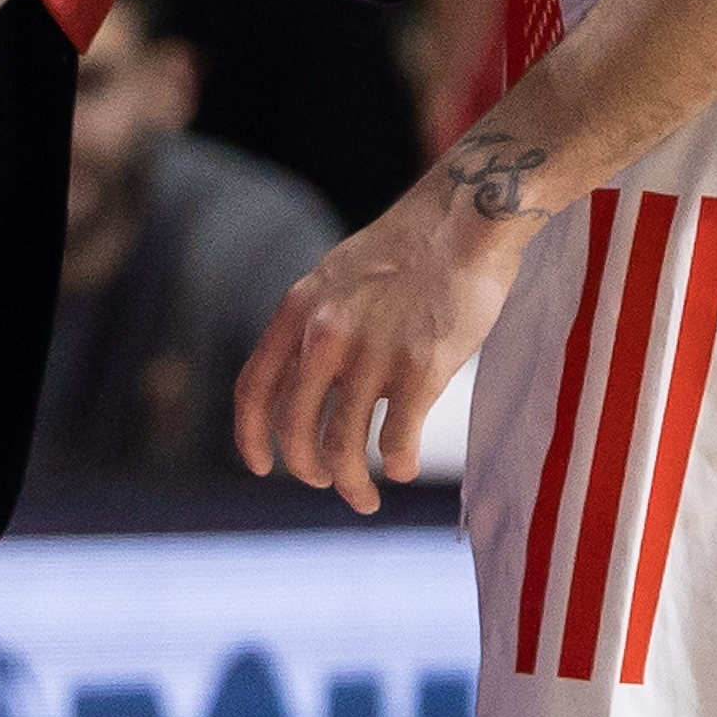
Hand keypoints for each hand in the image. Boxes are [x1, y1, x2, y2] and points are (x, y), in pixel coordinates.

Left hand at [235, 150, 538, 513]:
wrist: (466, 217)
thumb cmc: (410, 248)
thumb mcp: (338, 277)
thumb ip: (315, 326)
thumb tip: (307, 382)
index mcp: (298, 310)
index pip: (253, 389)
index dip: (250, 437)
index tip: (263, 466)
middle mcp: (325, 335)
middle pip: (295, 431)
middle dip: (309, 471)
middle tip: (329, 484)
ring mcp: (372, 353)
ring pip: (343, 450)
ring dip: (352, 487)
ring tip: (366, 498)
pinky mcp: (421, 369)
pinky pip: (397, 444)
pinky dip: (397, 467)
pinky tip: (403, 467)